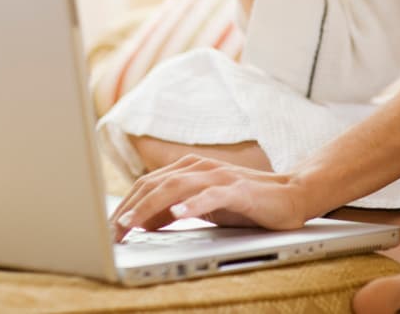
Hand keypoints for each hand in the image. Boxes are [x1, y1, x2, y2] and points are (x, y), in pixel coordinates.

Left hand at [109, 154, 312, 241]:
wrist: (291, 195)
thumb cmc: (246, 203)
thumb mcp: (203, 208)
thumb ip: (175, 210)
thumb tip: (143, 222)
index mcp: (190, 169)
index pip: (148, 184)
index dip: (125, 205)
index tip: (108, 227)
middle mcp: (201, 168)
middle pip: (155, 184)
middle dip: (130, 209)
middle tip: (112, 232)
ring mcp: (220, 177)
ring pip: (176, 188)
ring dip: (150, 207)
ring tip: (131, 224)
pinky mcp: (239, 190)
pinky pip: (211, 196)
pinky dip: (192, 204)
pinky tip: (177, 214)